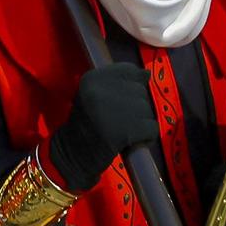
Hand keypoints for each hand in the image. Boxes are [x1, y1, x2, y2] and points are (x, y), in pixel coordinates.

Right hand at [47, 63, 159, 191]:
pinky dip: (147, 137)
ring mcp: (115, 109)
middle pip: (140, 91)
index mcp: (92, 78)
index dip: (131, 87)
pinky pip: (152, 127)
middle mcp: (102, 89)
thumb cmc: (86, 124)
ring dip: (140, 123)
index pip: (128, 70)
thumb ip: (120, 82)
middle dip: (135, 108)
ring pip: (147, 109)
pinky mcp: (127, 129)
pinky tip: (131, 142)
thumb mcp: (95, 96)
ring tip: (122, 132)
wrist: (73, 155)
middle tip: (117, 122)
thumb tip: (147, 74)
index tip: (120, 101)